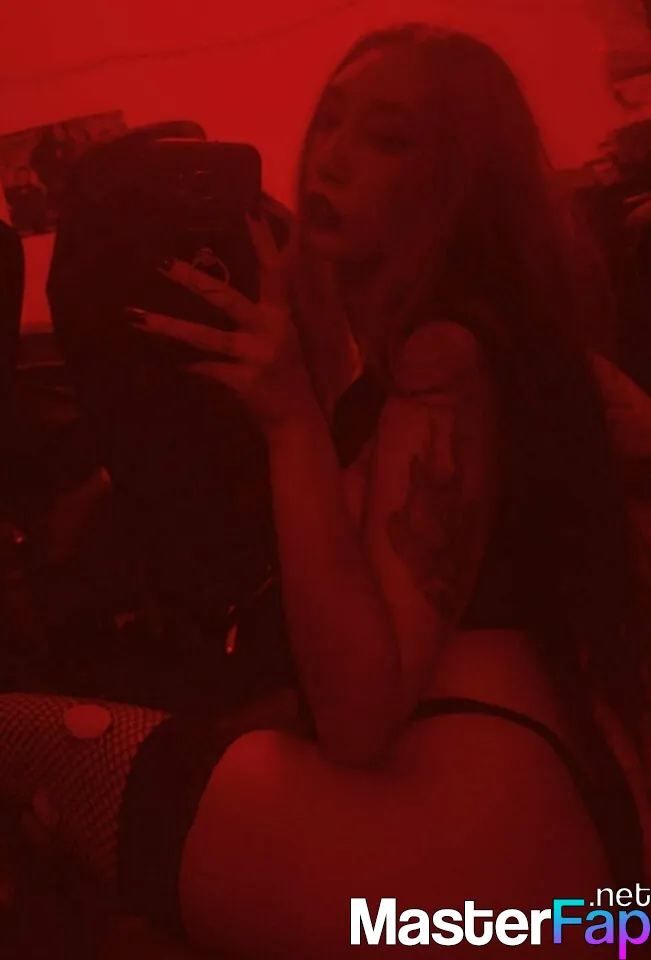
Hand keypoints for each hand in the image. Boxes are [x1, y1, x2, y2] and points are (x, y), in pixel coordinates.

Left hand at [131, 213, 317, 431]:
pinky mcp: (244, 382)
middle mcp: (271, 330)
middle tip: (160, 261)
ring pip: (207, 337)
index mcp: (280, 315)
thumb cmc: (283, 377)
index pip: (274, 270)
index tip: (248, 208)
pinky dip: (182, 366)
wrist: (296, 422)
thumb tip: (214, 287)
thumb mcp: (279, 339)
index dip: (263, 240)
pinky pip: (204, 369)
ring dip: (168, 327)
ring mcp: (258, 356)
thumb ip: (257, 315)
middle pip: (227, 298)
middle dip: (192, 279)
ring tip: (136, 316)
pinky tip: (160, 361)